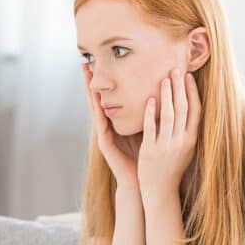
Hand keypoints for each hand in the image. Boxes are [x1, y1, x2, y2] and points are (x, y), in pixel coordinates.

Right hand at [84, 64, 142, 192]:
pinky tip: (98, 99)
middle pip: (97, 100)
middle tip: (85, 63)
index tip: (100, 64)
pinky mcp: (105, 144)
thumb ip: (148, 114)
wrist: (141, 181)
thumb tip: (159, 92)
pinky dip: (100, 110)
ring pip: (95, 108)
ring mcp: (103, 135)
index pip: (108, 98)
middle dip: (90, 82)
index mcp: (116, 123)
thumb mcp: (147, 130)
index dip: (103, 82)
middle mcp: (107, 127)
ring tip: (86, 77)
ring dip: (90, 92)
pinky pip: (102, 123)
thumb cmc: (146, 157)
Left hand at [138, 69, 200, 200]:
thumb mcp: (185, 149)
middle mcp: (182, 141)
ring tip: (164, 79)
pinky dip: (151, 112)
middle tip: (175, 69)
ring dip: (167, 95)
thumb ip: (187, 130)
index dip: (193, 92)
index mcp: (192, 139)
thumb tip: (190, 109)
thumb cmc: (172, 168)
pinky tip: (150, 99)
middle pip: (182, 108)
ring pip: (168, 115)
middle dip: (179, 87)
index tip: (188, 76)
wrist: (160, 190)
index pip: (195, 110)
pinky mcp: (151, 150)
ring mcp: (166, 146)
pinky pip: (152, 127)